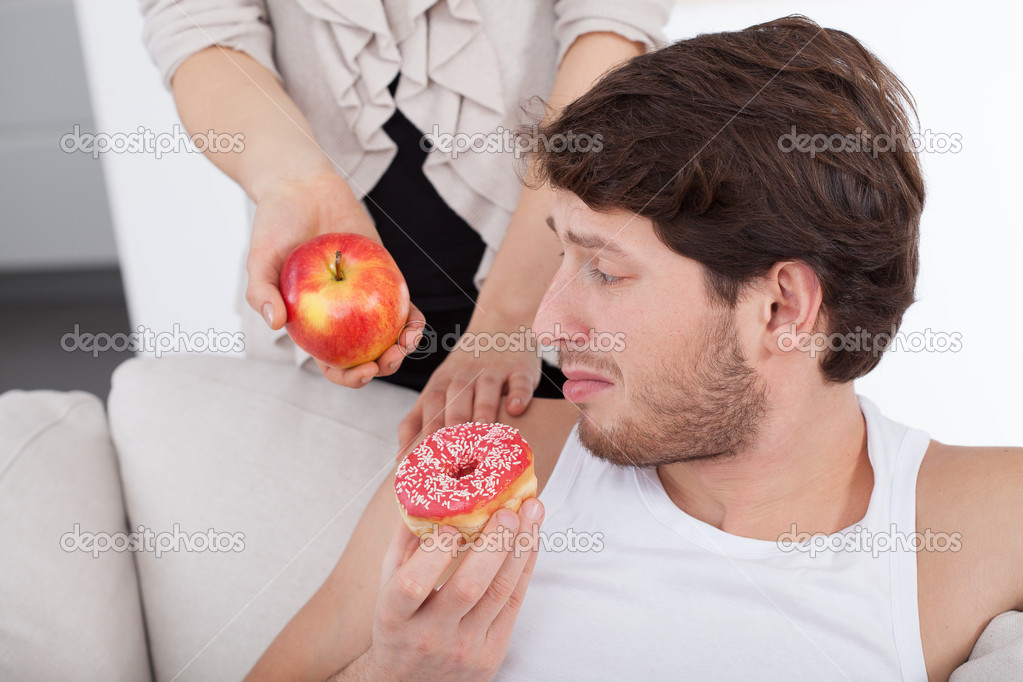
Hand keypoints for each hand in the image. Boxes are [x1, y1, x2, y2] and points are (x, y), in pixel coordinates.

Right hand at [244, 171, 423, 385]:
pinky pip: (402, 304)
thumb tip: (275, 324)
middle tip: (389, 360)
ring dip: (403, 346)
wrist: (301, 186)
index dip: (347, 376)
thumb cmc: (275, 224)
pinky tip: (416, 321)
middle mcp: (340, 317)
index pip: (332, 363)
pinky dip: (411, 316)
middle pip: (366, 354)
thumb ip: (261, 291)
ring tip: (408, 343)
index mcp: (312, 325)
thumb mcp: (259, 257)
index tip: (361, 371)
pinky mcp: (384, 276)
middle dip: (382, 366)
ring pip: (389, 334)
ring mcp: (365, 298)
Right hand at [356, 499, 544, 679]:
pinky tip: (531, 540)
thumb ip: (404, 541)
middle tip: (507, 510)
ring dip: (520, 548)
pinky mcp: (491, 655)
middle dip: (493, 543)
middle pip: (468, 587)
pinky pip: (514, 605)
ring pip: (500, 594)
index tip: (452, 523)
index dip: (435, 551)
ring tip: (531, 511)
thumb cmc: (397, 625)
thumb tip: (422, 490)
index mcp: (395, 617)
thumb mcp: (387, 586)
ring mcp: (464, 649)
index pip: (413, 584)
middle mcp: (429, 636)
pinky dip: (525, 568)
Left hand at [398, 319, 541, 449]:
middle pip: (455, 398)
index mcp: (441, 383)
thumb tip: (398, 458)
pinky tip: (516, 409)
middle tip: (453, 456)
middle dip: (452, 426)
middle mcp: (465, 376)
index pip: (430, 407)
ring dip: (483, 410)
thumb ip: (417, 420)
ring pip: (486, 389)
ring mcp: (493, 370)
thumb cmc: (465, 369)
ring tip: (483, 435)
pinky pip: (519, 381)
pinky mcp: (520, 368)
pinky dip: (518, 394)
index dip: (425, 433)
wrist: (500, 324)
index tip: (425, 461)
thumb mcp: (438, 388)